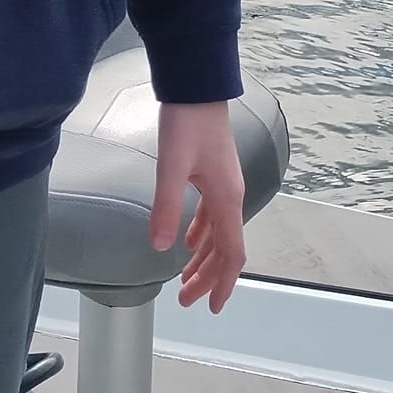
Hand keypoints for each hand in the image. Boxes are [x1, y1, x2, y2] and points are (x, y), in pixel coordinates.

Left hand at [149, 101, 246, 312]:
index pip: (231, 253)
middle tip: (185, 298)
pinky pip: (211, 214)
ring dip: (203, 258)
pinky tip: (186, 240)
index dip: (222, 282)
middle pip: (225, 248)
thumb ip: (166, 207)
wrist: (197, 86)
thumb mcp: (171, 166)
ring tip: (184, 277)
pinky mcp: (213, 173)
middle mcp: (231, 195)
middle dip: (207, 276)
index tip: (212, 307)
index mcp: (227, 198)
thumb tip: (161, 247)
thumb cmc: (187, 120)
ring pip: (218, 233)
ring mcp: (224, 184)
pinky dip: (200, 233)